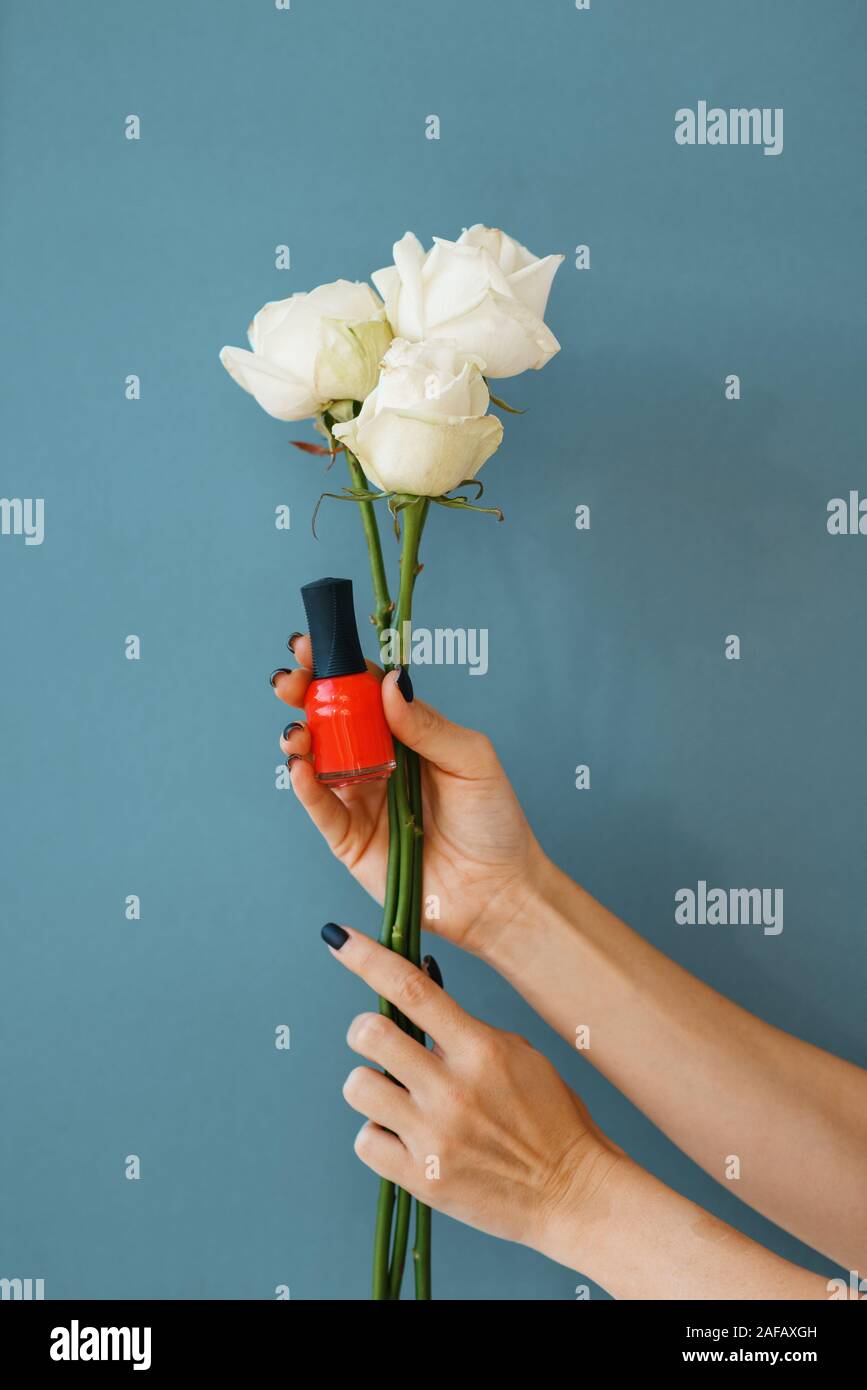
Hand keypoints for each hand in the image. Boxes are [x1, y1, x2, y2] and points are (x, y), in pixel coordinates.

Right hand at [272, 638, 545, 952]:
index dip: (339, 666)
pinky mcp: (350, 839)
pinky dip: (305, 786)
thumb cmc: (494, 822)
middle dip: (305, 694)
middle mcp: (377, 761)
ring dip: (300, 739)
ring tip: (298, 731)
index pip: (365, 690)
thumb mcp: (471, 759)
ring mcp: (360, 799)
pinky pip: (321, 807)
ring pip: (317, 760)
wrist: (498, 891)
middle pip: (332, 719)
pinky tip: (300, 767)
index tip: (315, 645)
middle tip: (290, 679)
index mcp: (406, 734)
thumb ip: (426, 723)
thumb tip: (388, 682)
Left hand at [322, 924, 619, 1252]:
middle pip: (370, 1034)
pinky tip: (406, 1136)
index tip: (338, 938)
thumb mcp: (519, 1056)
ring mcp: (434, 1137)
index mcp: (481, 1050)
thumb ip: (466, 1032)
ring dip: (371, 1085)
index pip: (412, 989)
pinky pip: (365, 1141)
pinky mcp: (422, 1180)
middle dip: (365, 1030)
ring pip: (358, 1086)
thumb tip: (415, 1003)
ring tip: (398, 1096)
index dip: (367, 957)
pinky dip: (379, 1135)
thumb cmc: (551, 1119)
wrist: (574, 1193)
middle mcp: (453, 1090)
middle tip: (379, 1041)